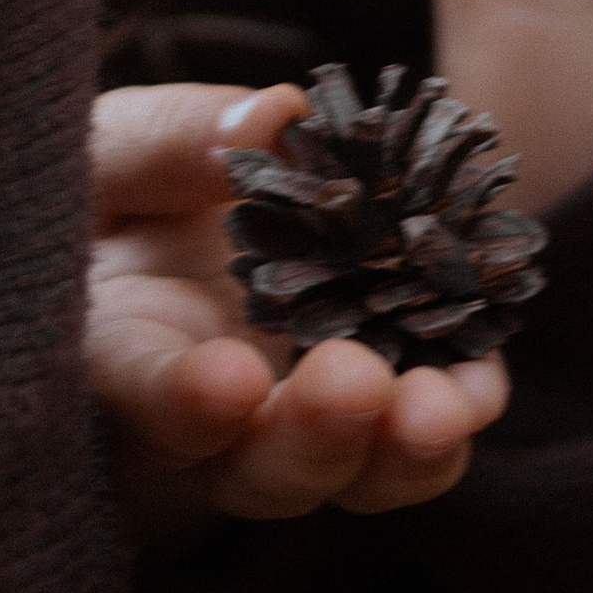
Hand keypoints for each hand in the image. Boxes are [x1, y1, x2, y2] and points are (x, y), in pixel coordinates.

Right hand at [88, 80, 507, 542]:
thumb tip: (274, 118)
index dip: (184, 401)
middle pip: (253, 469)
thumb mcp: (110, 146)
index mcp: (114, 350)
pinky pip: (409, 437)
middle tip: (358, 382)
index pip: (139, 390)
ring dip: (400, 450)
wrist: (170, 219)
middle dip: (314, 438)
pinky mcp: (368, 407)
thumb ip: (169, 142)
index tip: (232, 379)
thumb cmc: (115, 188)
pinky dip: (451, 416)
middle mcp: (203, 419)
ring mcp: (291, 424)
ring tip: (446, 403)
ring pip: (345, 473)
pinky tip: (481, 379)